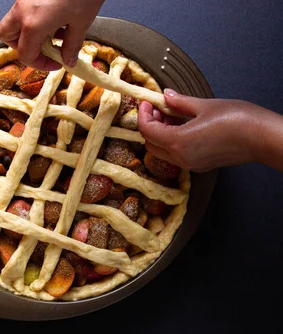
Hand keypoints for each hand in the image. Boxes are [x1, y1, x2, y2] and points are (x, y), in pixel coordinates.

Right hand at [0, 0, 104, 70]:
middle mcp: (22, 11)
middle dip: (21, 46)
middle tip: (42, 49)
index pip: (25, 55)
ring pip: (12, 21)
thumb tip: (68, 59)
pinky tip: (54, 18)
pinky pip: (23, 10)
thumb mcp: (82, 22)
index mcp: (32, 25)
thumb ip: (72, 45)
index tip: (55, 63)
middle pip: (7, 36)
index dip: (40, 64)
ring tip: (50, 33)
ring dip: (25, 32)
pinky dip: (32, 19)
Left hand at [137, 89, 277, 171]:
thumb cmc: (238, 120)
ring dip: (160, 133)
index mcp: (178, 142)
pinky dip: (172, 141)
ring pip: (162, 151)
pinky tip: (182, 125)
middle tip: (158, 107)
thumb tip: (167, 96)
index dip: (143, 114)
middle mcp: (180, 157)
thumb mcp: (205, 106)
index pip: (147, 130)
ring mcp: (190, 164)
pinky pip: (176, 155)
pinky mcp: (199, 165)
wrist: (262, 138)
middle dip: (150, 124)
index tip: (147, 102)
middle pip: (150, 143)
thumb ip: (180, 102)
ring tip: (171, 115)